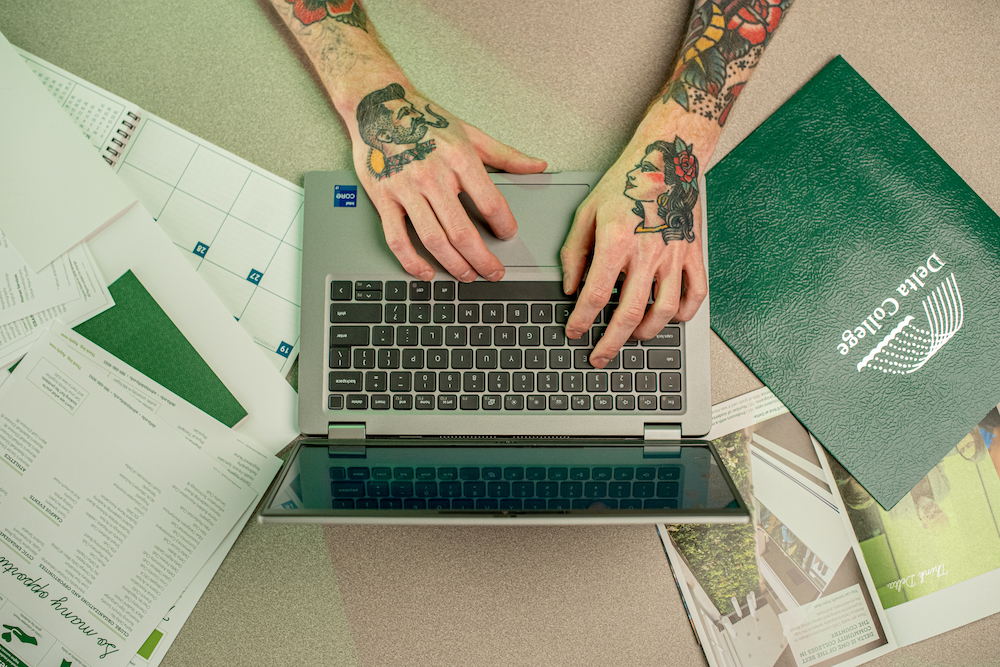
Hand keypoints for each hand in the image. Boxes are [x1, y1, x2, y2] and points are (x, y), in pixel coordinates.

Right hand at [349, 84, 545, 282]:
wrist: (378, 104)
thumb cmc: (424, 120)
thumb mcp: (470, 133)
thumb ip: (506, 155)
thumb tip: (538, 166)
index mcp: (459, 158)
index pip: (491, 202)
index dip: (504, 225)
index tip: (508, 234)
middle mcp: (433, 175)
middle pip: (463, 231)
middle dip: (483, 259)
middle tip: (494, 272)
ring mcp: (406, 189)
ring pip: (434, 240)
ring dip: (454, 265)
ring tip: (468, 276)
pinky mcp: (382, 198)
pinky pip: (397, 238)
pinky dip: (412, 262)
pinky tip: (426, 272)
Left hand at [560, 135, 707, 367]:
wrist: (667, 158)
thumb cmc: (626, 182)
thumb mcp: (587, 212)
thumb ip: (575, 252)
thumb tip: (570, 286)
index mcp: (617, 241)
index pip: (596, 294)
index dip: (582, 320)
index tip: (574, 331)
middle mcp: (648, 252)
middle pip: (630, 312)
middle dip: (611, 342)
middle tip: (600, 356)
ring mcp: (675, 255)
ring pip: (665, 310)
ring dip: (647, 332)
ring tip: (632, 337)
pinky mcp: (693, 253)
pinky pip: (696, 293)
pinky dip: (684, 313)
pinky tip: (670, 318)